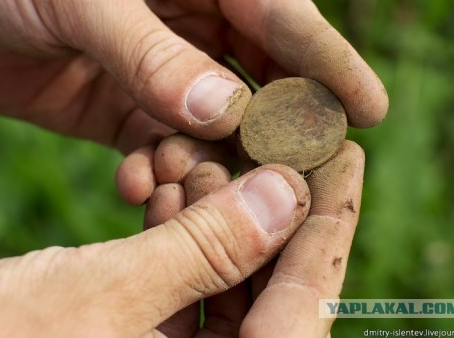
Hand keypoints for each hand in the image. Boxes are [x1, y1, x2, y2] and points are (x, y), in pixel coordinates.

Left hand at [0, 0, 386, 154]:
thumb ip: (150, 51)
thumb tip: (225, 110)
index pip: (277, 8)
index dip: (325, 60)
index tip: (368, 107)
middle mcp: (183, 6)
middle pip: (256, 70)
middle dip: (278, 123)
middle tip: (304, 175)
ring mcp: (151, 58)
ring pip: (210, 117)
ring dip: (215, 156)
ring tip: (216, 194)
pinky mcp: (114, 100)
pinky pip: (157, 142)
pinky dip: (159, 169)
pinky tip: (144, 185)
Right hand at [0, 165, 311, 336]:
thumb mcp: (109, 295)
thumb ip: (205, 249)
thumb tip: (284, 194)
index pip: (304, 300)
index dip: (329, 220)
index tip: (345, 152)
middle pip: (266, 282)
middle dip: (256, 203)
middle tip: (257, 136)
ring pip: (219, 271)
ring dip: (206, 209)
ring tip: (190, 151)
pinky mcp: (139, 335)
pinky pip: (178, 275)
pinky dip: (172, 228)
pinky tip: (158, 182)